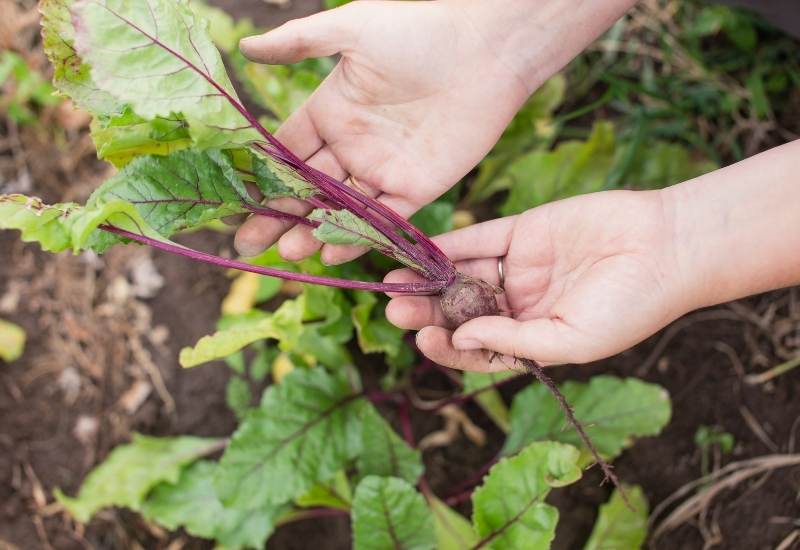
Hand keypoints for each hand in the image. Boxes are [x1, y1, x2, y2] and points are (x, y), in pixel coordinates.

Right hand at [234, 0, 533, 263]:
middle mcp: (353, 144)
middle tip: (250, 245)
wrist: (485, 50)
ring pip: (341, 209)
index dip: (263, 177)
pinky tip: (332, 253)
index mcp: (332, 110)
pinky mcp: (417, 188)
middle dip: (279, 216)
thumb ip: (300, 42)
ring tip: (289, 253)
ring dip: (313, 231)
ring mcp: (384, 169)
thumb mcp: (353, 29)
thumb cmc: (420, 32)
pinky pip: (383, 220)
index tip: (236, 202)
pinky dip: (360, 237)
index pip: (289, 152)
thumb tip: (246, 44)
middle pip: (308, 188)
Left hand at [384, 189, 689, 369]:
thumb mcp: (571, 340)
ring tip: (394, 282)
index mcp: (532, 341)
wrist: (666, 247)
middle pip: (461, 312)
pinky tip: (419, 249)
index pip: (477, 350)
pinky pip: (477, 239)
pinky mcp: (521, 232)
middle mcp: (519, 306)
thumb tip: (458, 336)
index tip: (425, 339)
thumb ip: (513, 341)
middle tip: (396, 309)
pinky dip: (449, 244)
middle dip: (428, 312)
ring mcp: (518, 269)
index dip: (448, 348)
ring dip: (428, 279)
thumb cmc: (629, 307)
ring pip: (462, 276)